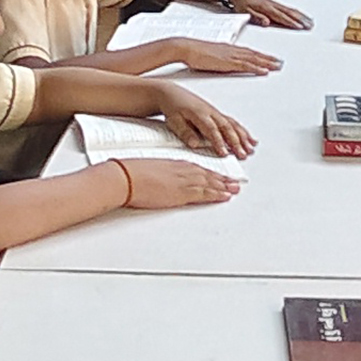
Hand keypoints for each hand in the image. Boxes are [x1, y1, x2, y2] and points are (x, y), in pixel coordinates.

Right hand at [114, 156, 240, 209]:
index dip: (210, 173)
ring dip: (224, 187)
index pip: (198, 168)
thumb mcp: (149, 170)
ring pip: (211, 183)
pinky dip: (217, 195)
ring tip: (235, 189)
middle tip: (235, 182)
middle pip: (208, 175)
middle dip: (222, 180)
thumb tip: (159, 179)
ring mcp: (185, 181)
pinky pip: (205, 194)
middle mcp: (183, 170)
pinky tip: (225, 196)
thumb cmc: (132, 173)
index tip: (218, 176)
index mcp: (175, 164)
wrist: (126, 177)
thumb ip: (159, 174)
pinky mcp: (183, 193)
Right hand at [137, 39, 280, 79]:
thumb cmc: (193, 51)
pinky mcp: (227, 62)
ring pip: (253, 59)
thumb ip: (219, 58)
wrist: (185, 47)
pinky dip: (256, 68)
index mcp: (229, 48)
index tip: (271, 59)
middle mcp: (233, 50)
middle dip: (269, 59)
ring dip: (267, 63)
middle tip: (280, 63)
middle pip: (255, 55)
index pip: (249, 52)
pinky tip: (264, 71)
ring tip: (278, 66)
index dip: (261, 56)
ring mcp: (230, 55)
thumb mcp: (210, 55)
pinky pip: (245, 65)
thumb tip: (223, 62)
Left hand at [147, 87, 257, 157]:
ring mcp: (216, 113)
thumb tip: (195, 144)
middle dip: (236, 142)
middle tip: (242, 155)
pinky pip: (233, 122)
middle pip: (227, 128)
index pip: (212, 130)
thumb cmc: (172, 107)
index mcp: (200, 114)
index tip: (224, 153)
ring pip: (233, 125)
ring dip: (243, 138)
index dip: (219, 142)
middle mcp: (211, 113)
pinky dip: (243, 131)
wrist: (171, 93)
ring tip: (250, 149)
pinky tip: (249, 139)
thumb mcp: (174, 121)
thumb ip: (185, 132)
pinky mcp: (217, 114)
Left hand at [222, 0, 310, 30]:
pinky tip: (302, 16)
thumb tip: (266, 22)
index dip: (291, 22)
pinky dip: (297, 12)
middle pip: (290, 13)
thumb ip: (257, 17)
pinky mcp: (276, 4)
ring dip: (302, 16)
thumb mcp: (245, 11)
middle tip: (310, 26)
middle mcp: (273, 6)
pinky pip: (289, 8)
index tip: (299, 27)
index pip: (281, 16)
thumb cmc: (242, 3)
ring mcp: (275, 4)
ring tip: (310, 22)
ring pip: (291, 10)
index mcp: (266, 8)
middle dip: (301, 20)